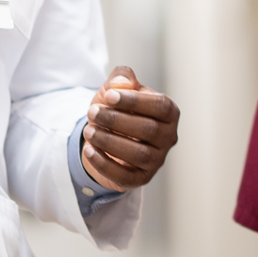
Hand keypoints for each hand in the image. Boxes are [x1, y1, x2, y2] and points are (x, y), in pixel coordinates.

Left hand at [81, 66, 179, 191]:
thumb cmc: (116, 108)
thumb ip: (121, 78)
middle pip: (148, 130)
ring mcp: (157, 160)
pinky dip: (105, 164)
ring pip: (139, 154)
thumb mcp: (116, 88)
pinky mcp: (141, 178)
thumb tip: (122, 83)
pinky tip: (88, 150)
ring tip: (88, 130)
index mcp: (169, 112)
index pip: (160, 106)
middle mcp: (168, 137)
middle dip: (116, 120)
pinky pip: (126, 176)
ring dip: (110, 142)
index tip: (109, 96)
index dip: (135, 101)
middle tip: (92, 112)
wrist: (106, 135)